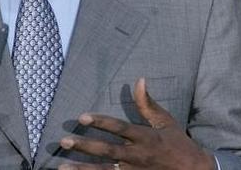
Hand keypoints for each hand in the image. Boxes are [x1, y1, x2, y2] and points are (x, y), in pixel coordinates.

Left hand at [58, 78, 214, 169]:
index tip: (82, 117)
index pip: (120, 128)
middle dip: (85, 147)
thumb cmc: (178, 144)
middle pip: (107, 151)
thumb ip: (148, 104)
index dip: (101, 122)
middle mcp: (138, 156)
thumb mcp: (166, 122)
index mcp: (145, 138)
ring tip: (62, 167)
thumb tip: (139, 80)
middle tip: (64, 142)